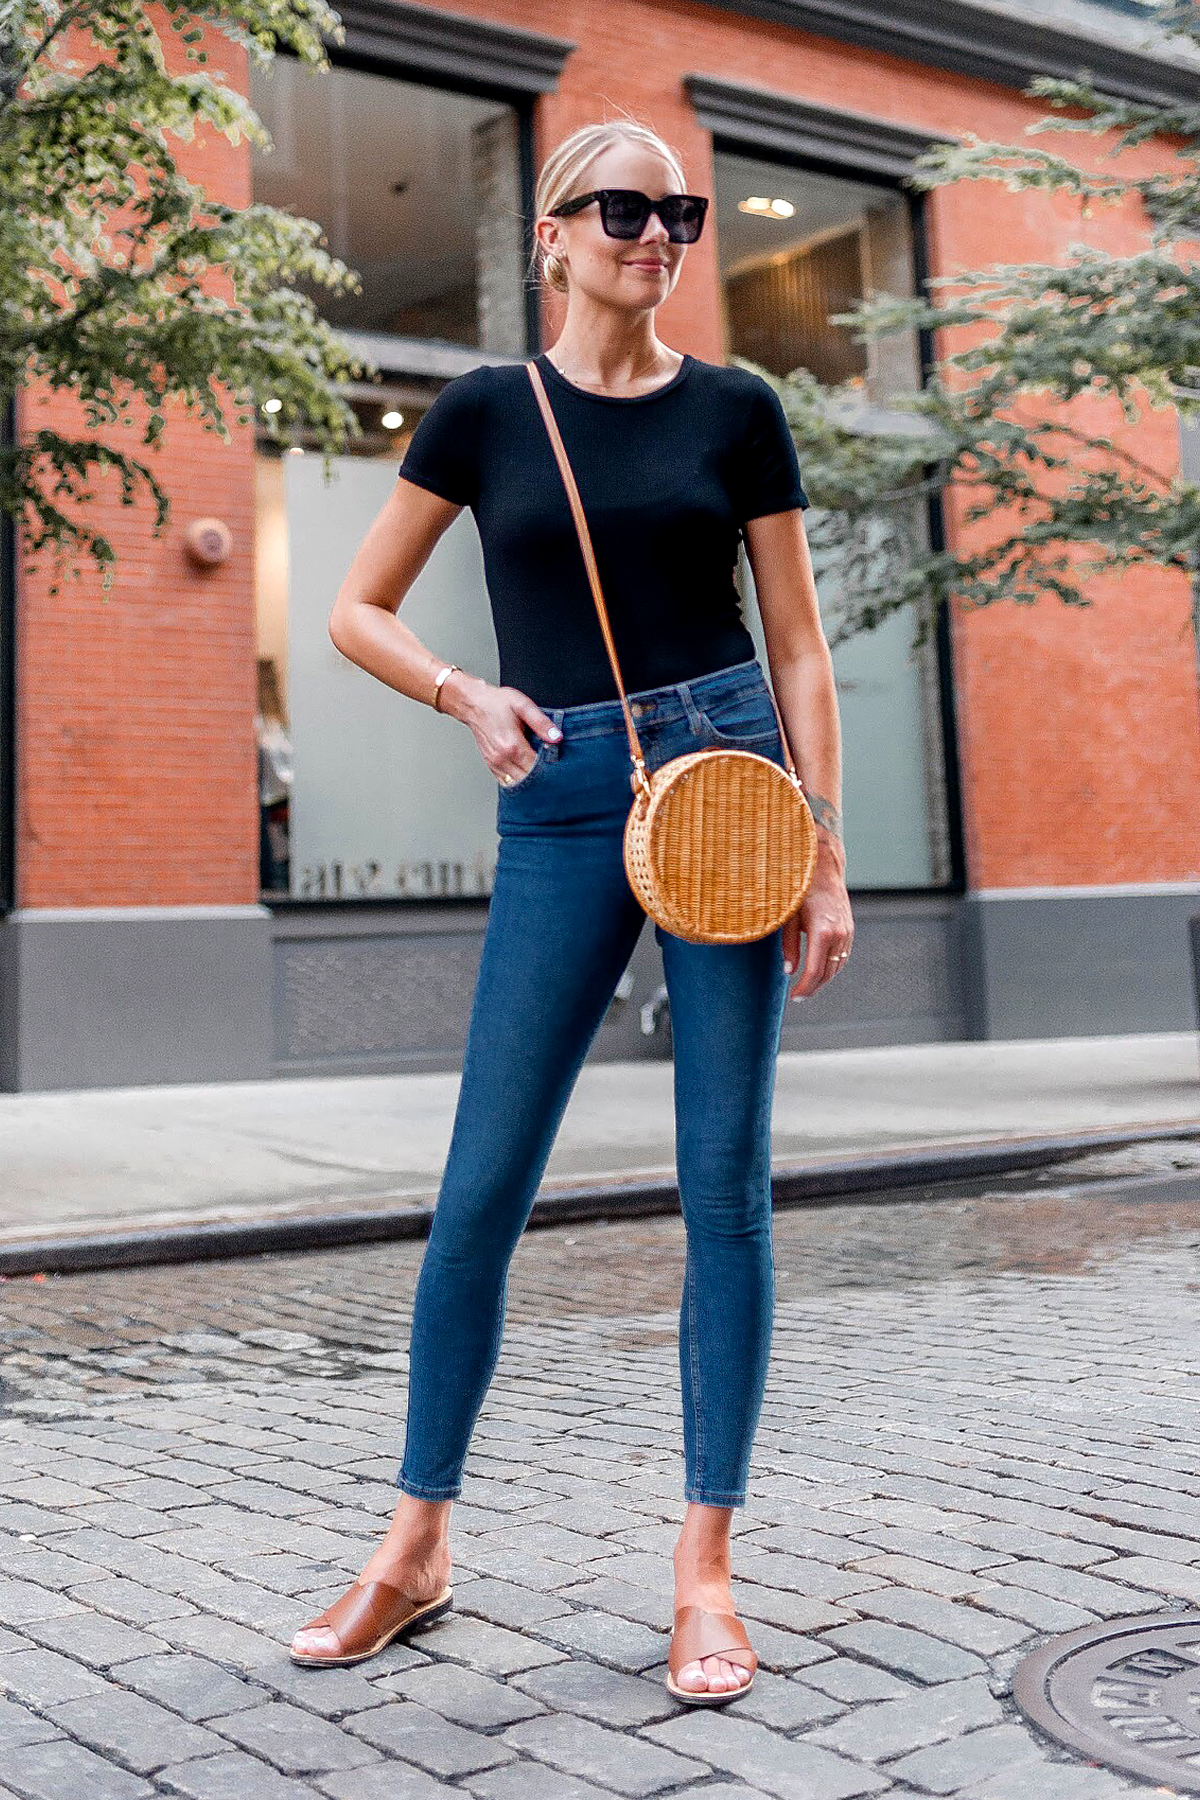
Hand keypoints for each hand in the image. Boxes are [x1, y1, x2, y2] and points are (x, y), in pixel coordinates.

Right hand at [440, 673, 560, 783]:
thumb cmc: (496, 703)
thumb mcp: (522, 706)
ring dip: (530, 781)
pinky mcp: (491, 766)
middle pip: (528, 780)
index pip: (536, 767)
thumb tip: (556, 737)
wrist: (472, 704)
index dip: (550, 768)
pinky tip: (526, 772)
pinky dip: (519, 780)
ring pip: (518, 784)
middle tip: (553, 769)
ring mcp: (495, 764)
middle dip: (542, 777)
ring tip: (541, 772)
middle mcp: (502, 758)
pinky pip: (508, 782)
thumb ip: (541, 722)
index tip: (558, 763)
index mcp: (512, 745)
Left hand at [781, 835, 851, 999]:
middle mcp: (838, 935)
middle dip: (812, 988)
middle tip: (798, 996)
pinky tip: (820, 971)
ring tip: (807, 986)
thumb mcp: (788, 918)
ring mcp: (847, 933)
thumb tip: (788, 972)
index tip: (793, 997)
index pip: (814, 971)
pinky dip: (832, 968)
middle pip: (827, 973)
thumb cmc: (799, 890)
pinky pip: (843, 957)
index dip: (804, 988)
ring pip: (837, 967)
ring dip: (823, 980)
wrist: (823, 868)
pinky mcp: (849, 930)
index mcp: (822, 932)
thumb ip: (788, 946)